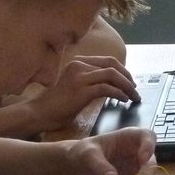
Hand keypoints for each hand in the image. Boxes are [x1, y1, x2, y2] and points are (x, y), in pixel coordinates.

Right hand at [4, 56, 138, 132]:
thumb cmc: (57, 105)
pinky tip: (123, 100)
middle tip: (135, 89)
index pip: (108, 61)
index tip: (130, 82)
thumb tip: (113, 85)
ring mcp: (80, 76)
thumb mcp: (76, 86)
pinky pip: (107, 88)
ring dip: (127, 86)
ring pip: (112, 75)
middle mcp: (79, 65)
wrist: (39, 113)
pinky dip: (119, 94)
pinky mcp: (81, 89)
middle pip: (113, 65)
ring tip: (133, 96)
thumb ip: (91, 81)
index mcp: (78, 62)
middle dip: (128, 77)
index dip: (123, 71)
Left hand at [67, 127, 158, 174]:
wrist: (78, 169)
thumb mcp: (87, 154)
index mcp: (130, 138)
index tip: (143, 158)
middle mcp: (139, 154)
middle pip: (151, 164)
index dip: (149, 146)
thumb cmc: (83, 153)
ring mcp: (138, 171)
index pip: (148, 136)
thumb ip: (99, 163)